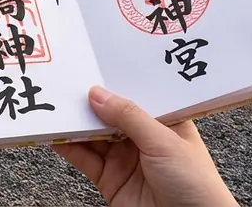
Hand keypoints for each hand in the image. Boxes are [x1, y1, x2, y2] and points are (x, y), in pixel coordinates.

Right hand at [54, 86, 236, 206]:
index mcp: (165, 123)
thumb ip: (130, 116)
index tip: (92, 66)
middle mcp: (144, 139)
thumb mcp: (165, 142)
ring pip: (94, 135)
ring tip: (55, 105)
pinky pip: (84, 159)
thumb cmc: (196, 184)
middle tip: (67, 83)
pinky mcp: (110, 180)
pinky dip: (68, 147)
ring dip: (75, 122)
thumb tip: (97, 93)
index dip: (116, 82)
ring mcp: (125, 159)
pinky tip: (55, 134)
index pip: (137, 96)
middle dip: (90, 101)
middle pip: (110, 115)